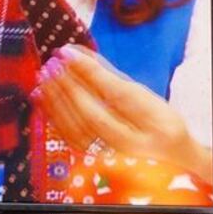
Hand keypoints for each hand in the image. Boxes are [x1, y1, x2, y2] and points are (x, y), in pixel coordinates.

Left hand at [31, 44, 211, 180]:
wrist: (170, 158)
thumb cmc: (158, 121)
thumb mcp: (145, 94)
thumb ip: (111, 75)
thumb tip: (79, 53)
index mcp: (155, 122)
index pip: (116, 94)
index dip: (90, 72)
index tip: (67, 52)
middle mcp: (135, 144)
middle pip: (93, 114)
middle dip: (69, 86)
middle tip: (52, 63)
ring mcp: (115, 156)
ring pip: (78, 128)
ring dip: (57, 100)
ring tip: (44, 76)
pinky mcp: (98, 161)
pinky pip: (70, 138)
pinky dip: (53, 115)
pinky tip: (42, 96)